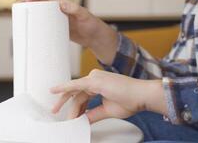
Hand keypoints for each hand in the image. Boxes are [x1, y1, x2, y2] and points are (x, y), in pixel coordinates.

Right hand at [20, 0, 117, 64]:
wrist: (97, 39)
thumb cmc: (93, 25)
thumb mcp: (85, 16)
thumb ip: (75, 10)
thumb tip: (61, 5)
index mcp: (65, 5)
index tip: (25, 1)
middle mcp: (60, 11)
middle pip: (41, 6)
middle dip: (29, 6)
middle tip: (17, 10)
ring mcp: (59, 21)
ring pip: (42, 17)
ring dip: (32, 17)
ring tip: (20, 21)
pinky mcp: (59, 31)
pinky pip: (46, 28)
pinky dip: (38, 28)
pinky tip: (31, 33)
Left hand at [50, 69, 167, 123]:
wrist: (142, 96)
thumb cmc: (130, 100)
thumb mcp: (107, 110)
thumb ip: (93, 114)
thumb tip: (83, 120)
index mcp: (98, 83)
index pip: (81, 96)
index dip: (76, 108)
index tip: (71, 116)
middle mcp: (95, 78)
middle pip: (75, 93)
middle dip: (65, 103)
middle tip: (55, 111)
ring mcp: (94, 78)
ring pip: (75, 93)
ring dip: (69, 106)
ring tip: (64, 116)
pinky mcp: (94, 81)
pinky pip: (76, 85)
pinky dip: (64, 88)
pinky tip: (55, 90)